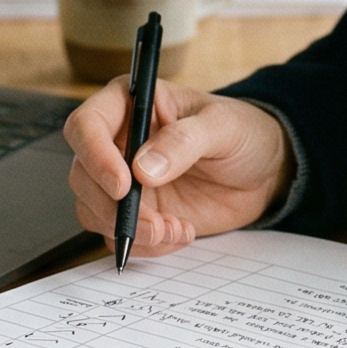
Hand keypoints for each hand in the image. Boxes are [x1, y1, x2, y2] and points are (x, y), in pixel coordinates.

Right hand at [63, 79, 291, 253]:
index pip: (87, 124)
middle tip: (153, 222)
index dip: (95, 155)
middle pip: (82, 174)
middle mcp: (118, 141)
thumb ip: (184, 141)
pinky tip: (180, 233)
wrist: (264, 172)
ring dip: (129, 229)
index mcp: (131, 103)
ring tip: (175, 229)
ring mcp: (124, 180)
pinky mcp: (136, 212)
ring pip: (92, 209)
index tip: (122, 185)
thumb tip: (143, 169)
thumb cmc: (243, 133)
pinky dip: (146, 244)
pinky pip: (118, 234)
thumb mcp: (223, 126)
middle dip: (112, 206)